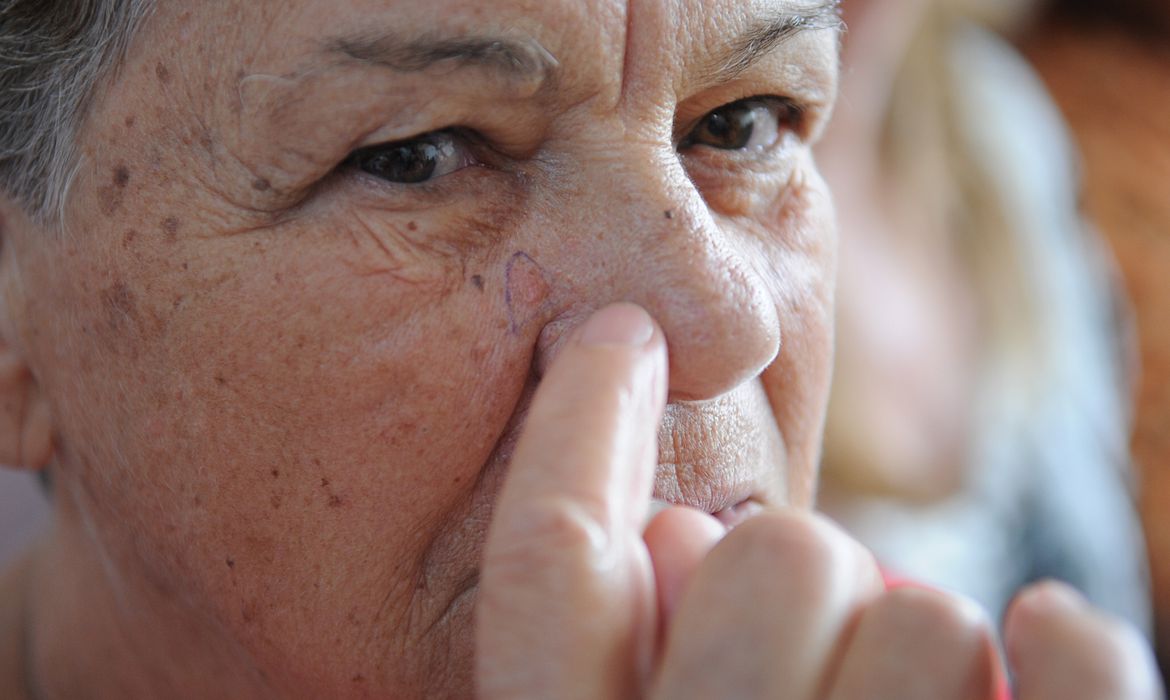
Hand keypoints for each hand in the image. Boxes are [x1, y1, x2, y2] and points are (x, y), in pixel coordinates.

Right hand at [476, 303, 1163, 699]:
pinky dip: (1080, 646)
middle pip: (768, 556)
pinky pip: (1068, 673)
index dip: (578, 427)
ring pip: (923, 611)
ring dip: (927, 638)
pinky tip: (1060, 637)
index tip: (620, 337)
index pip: (551, 567)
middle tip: (814, 647)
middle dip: (805, 569)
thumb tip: (677, 533)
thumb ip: (623, 668)